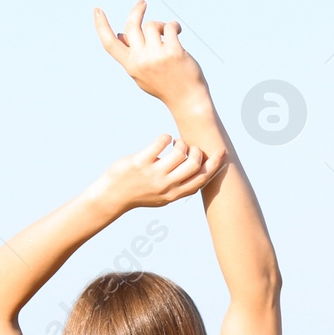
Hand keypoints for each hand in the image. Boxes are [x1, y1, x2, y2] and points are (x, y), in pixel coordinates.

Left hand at [88, 135, 224, 214]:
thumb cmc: (139, 193)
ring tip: (174, 142)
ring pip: (180, 152)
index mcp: (175, 194)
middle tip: (187, 147)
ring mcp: (154, 174)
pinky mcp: (140, 162)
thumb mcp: (162, 195)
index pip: (202, 179)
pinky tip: (162, 139)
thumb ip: (178, 185)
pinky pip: (160, 143)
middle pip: (194, 164)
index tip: (221, 152)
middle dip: (195, 150)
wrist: (111, 197)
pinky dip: (165, 137)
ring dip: (181, 142)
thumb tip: (197, 167)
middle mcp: (166, 186)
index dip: (215, 164)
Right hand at [94, 0, 209, 109]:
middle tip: (142, 3)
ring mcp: (157, 56)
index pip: (110, 44)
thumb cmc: (165, 85)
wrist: (188, 100)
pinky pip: (169, 27)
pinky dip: (174, 26)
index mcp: (130, 66)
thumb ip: (131, 55)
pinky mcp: (174, 52)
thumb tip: (120, 34)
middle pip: (131, 26)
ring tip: (169, 31)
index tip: (97, 10)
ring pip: (151, 25)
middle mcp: (141, 60)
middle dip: (136, 11)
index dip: (101, 26)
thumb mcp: (142, 74)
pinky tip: (178, 30)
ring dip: (160, 25)